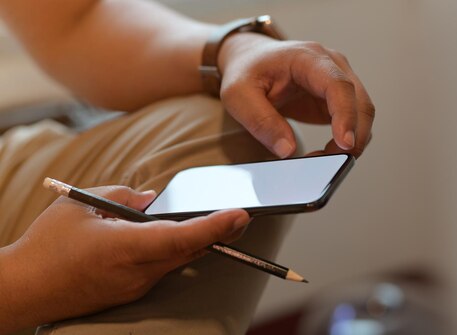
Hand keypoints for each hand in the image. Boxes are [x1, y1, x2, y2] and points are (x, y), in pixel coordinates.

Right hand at [0, 186, 248, 333]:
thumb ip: (123, 196)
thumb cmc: (47, 245)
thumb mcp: (80, 205)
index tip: (240, 215)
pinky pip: (165, 267)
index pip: (179, 238)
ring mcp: (136, 286)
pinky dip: (179, 249)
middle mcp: (137, 272)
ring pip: (179, 259)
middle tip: (243, 214)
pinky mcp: (133, 292)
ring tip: (222, 220)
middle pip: (189, 250)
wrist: (23, 290)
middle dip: (220, 232)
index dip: (214, 227)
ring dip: (200, 240)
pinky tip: (183, 235)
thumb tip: (154, 199)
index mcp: (124, 248)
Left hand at [218, 33, 374, 157]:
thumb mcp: (238, 95)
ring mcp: (339, 81)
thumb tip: (287, 151)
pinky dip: (345, 141)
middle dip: (353, 137)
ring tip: (321, 159)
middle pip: (360, 102)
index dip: (346, 115)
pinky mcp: (338, 98)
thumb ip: (260, 121)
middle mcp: (332, 65)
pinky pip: (354, 121)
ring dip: (351, 142)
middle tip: (329, 163)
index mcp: (308, 57)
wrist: (250, 60)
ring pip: (362, 114)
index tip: (345, 144)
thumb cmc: (246, 71)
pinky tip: (326, 152)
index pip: (338, 85)